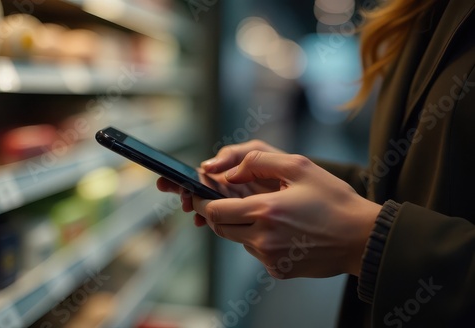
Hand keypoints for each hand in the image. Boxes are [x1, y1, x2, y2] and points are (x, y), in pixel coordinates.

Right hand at [157, 140, 284, 225]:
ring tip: (192, 211)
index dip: (183, 178)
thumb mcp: (261, 151)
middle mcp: (229, 189)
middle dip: (185, 194)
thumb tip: (207, 168)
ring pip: (209, 208)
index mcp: (229, 171)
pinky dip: (212, 221)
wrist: (314, 191)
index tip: (170, 181)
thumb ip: (237, 155)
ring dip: (197, 209)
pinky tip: (205, 221)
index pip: (200, 175)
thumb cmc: (286, 166)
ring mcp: (237, 206)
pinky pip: (225, 221)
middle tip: (181, 198)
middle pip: (199, 192)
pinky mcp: (246, 220)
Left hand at [191, 151, 380, 277]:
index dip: (202, 200)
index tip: (198, 193)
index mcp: (265, 212)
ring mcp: (270, 259)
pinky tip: (282, 229)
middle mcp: (263, 239)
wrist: (362, 238)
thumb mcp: (299, 167)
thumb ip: (258, 162)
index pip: (214, 211)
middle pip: (220, 228)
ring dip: (241, 225)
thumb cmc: (334, 200)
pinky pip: (256, 253)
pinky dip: (258, 239)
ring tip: (266, 211)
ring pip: (237, 240)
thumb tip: (228, 173)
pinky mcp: (279, 271)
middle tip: (227, 199)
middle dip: (216, 212)